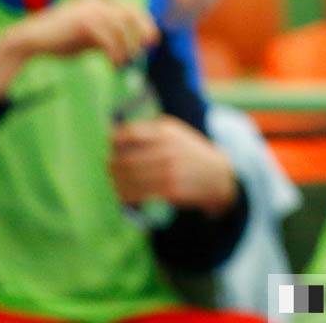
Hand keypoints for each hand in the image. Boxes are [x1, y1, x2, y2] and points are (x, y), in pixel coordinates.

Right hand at [0, 0, 158, 97]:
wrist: (29, 40)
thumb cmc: (59, 41)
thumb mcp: (88, 37)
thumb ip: (107, 37)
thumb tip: (131, 46)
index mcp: (97, 2)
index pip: (129, 7)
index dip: (144, 22)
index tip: (152, 39)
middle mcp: (95, 1)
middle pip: (130, 12)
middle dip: (142, 30)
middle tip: (148, 47)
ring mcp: (88, 9)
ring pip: (120, 26)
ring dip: (126, 46)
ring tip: (124, 62)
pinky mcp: (82, 22)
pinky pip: (108, 37)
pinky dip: (114, 51)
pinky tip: (114, 63)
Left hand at [109, 115, 238, 215]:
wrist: (216, 174)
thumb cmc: (188, 152)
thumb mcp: (174, 133)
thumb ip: (147, 132)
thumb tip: (112, 137)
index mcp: (166, 131)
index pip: (129, 134)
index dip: (114, 141)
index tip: (110, 146)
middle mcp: (167, 149)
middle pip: (125, 158)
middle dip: (112, 164)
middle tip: (108, 167)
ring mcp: (169, 170)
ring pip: (129, 178)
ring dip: (116, 181)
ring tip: (114, 181)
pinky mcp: (170, 189)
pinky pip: (138, 193)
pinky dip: (125, 195)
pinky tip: (123, 193)